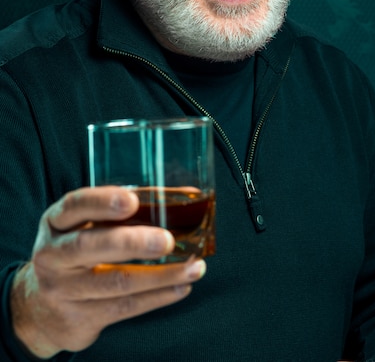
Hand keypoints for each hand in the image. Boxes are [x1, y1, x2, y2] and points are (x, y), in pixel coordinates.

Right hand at [10, 187, 205, 358]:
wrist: (41, 310)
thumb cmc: (75, 253)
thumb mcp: (82, 227)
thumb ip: (119, 211)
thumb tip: (182, 196)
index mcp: (55, 223)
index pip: (74, 206)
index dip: (102, 202)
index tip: (132, 200)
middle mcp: (52, 255)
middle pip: (89, 246)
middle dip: (132, 242)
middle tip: (167, 240)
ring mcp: (63, 290)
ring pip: (116, 282)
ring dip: (160, 275)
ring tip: (192, 268)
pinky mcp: (80, 318)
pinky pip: (125, 307)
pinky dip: (158, 297)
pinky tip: (181, 287)